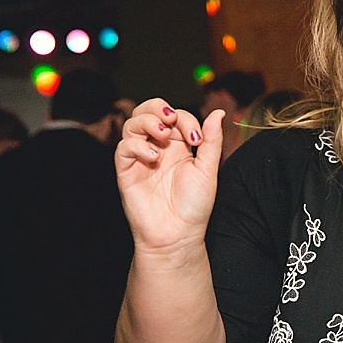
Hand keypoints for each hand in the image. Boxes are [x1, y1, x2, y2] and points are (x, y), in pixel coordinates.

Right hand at [115, 98, 224, 250]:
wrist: (177, 234)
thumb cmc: (194, 205)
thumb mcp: (207, 169)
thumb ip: (212, 140)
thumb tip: (218, 112)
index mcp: (179, 145)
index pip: (176, 116)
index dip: (186, 119)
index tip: (197, 139)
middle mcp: (158, 147)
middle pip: (148, 111)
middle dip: (158, 108)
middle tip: (170, 120)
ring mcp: (141, 157)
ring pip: (133, 124)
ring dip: (147, 122)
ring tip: (163, 135)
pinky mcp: (126, 170)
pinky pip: (124, 148)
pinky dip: (137, 146)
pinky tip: (154, 158)